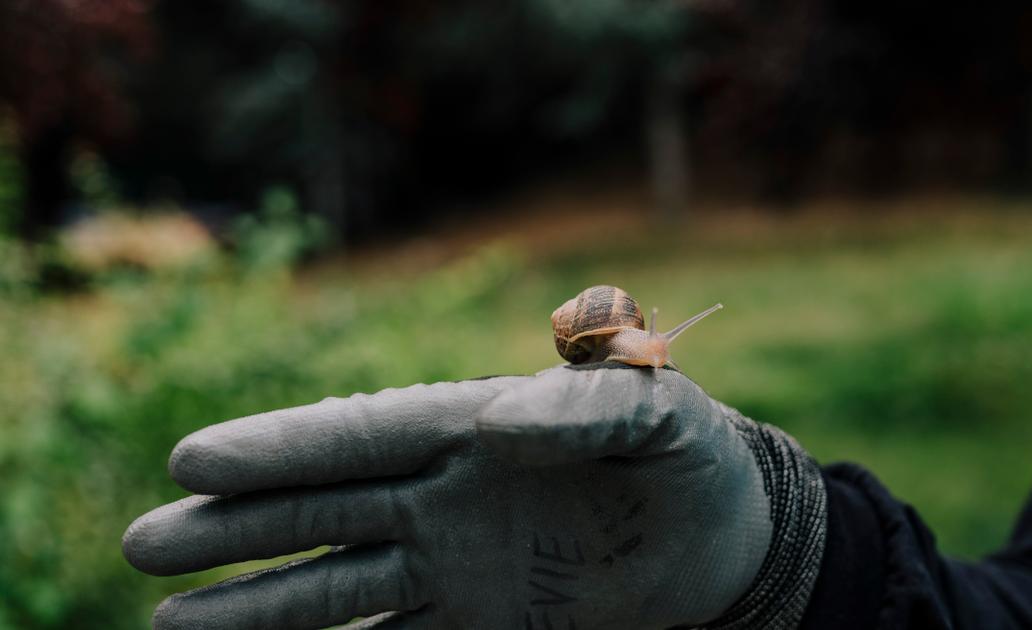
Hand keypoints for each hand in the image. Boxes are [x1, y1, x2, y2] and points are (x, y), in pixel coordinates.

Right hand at [123, 365, 820, 628]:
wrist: (725, 537)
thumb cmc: (689, 456)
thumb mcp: (658, 408)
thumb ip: (587, 400)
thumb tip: (498, 424)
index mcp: (474, 430)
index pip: (364, 438)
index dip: (282, 449)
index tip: (195, 461)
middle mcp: (444, 498)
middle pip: (323, 512)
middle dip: (236, 529)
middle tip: (145, 544)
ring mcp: (453, 566)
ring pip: (338, 587)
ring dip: (261, 605)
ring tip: (171, 623)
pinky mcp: (481, 624)